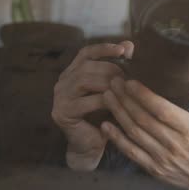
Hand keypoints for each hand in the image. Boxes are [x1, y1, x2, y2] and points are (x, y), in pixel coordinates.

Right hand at [52, 41, 133, 170]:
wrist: (90, 145)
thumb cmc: (103, 115)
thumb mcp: (113, 90)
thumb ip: (119, 68)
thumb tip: (129, 45)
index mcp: (73, 72)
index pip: (86, 53)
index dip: (104, 48)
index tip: (124, 49)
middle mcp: (62, 82)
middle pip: (87, 66)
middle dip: (111, 69)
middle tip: (128, 79)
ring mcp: (59, 97)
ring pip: (84, 80)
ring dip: (108, 83)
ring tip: (124, 90)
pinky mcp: (62, 113)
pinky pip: (86, 102)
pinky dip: (104, 101)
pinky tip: (117, 104)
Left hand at [100, 78, 188, 189]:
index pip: (162, 109)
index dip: (143, 94)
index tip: (130, 81)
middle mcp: (175, 145)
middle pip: (143, 118)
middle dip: (125, 98)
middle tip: (113, 82)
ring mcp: (163, 159)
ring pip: (134, 132)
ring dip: (118, 113)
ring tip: (108, 96)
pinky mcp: (155, 170)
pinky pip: (131, 153)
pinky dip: (117, 139)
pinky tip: (106, 126)